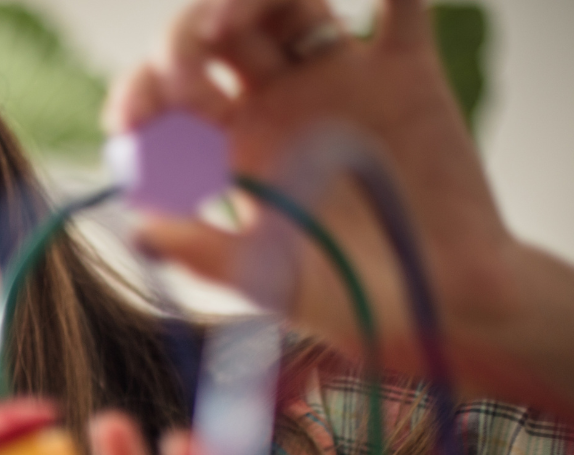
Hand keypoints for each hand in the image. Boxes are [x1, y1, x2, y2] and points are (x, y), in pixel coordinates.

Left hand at [107, 0, 527, 399]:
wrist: (445, 305)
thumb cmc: (352, 300)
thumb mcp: (268, 284)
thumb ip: (206, 253)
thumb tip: (139, 228)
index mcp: (232, 148)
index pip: (168, 98)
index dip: (139, 96)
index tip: (128, 123)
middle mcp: (278, 103)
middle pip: (215, 35)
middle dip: (181, 41)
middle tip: (181, 76)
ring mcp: (340, 81)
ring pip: (287, 2)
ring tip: (221, 26)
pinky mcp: (407, 73)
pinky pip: (399, 3)